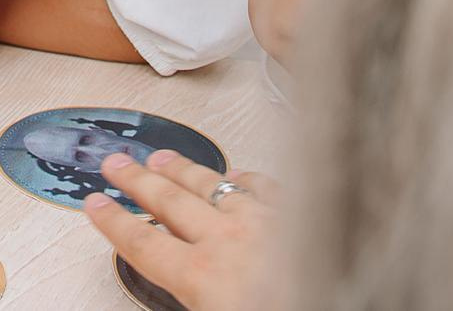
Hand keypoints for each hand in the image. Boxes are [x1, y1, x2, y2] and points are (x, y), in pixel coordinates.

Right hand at [83, 150, 281, 310]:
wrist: (359, 300)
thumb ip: (197, 300)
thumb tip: (186, 290)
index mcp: (204, 279)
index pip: (143, 245)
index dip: (114, 223)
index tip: (93, 204)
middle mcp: (228, 242)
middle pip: (169, 203)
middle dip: (137, 181)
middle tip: (115, 163)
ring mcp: (265, 223)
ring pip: (212, 186)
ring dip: (182, 171)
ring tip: (160, 156)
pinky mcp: (300, 216)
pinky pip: (263, 188)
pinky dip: (243, 179)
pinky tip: (236, 174)